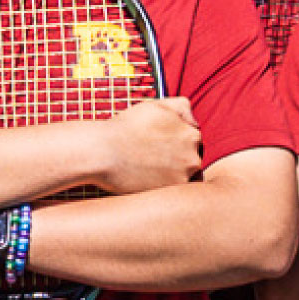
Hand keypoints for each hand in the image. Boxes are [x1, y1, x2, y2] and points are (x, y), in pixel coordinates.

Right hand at [94, 97, 209, 194]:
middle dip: (176, 158)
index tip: (160, 144)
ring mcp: (181, 178)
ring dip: (169, 173)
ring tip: (148, 168)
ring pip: (181, 176)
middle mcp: (192, 158)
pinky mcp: (167, 194)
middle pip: (190, 160)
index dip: (175, 141)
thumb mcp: (156, 106)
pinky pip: (170, 191)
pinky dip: (160, 185)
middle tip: (153, 157)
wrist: (103, 152)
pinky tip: (144, 178)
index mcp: (192, 136)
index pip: (193, 141)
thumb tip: (195, 122)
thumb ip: (182, 107)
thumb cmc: (127, 127)